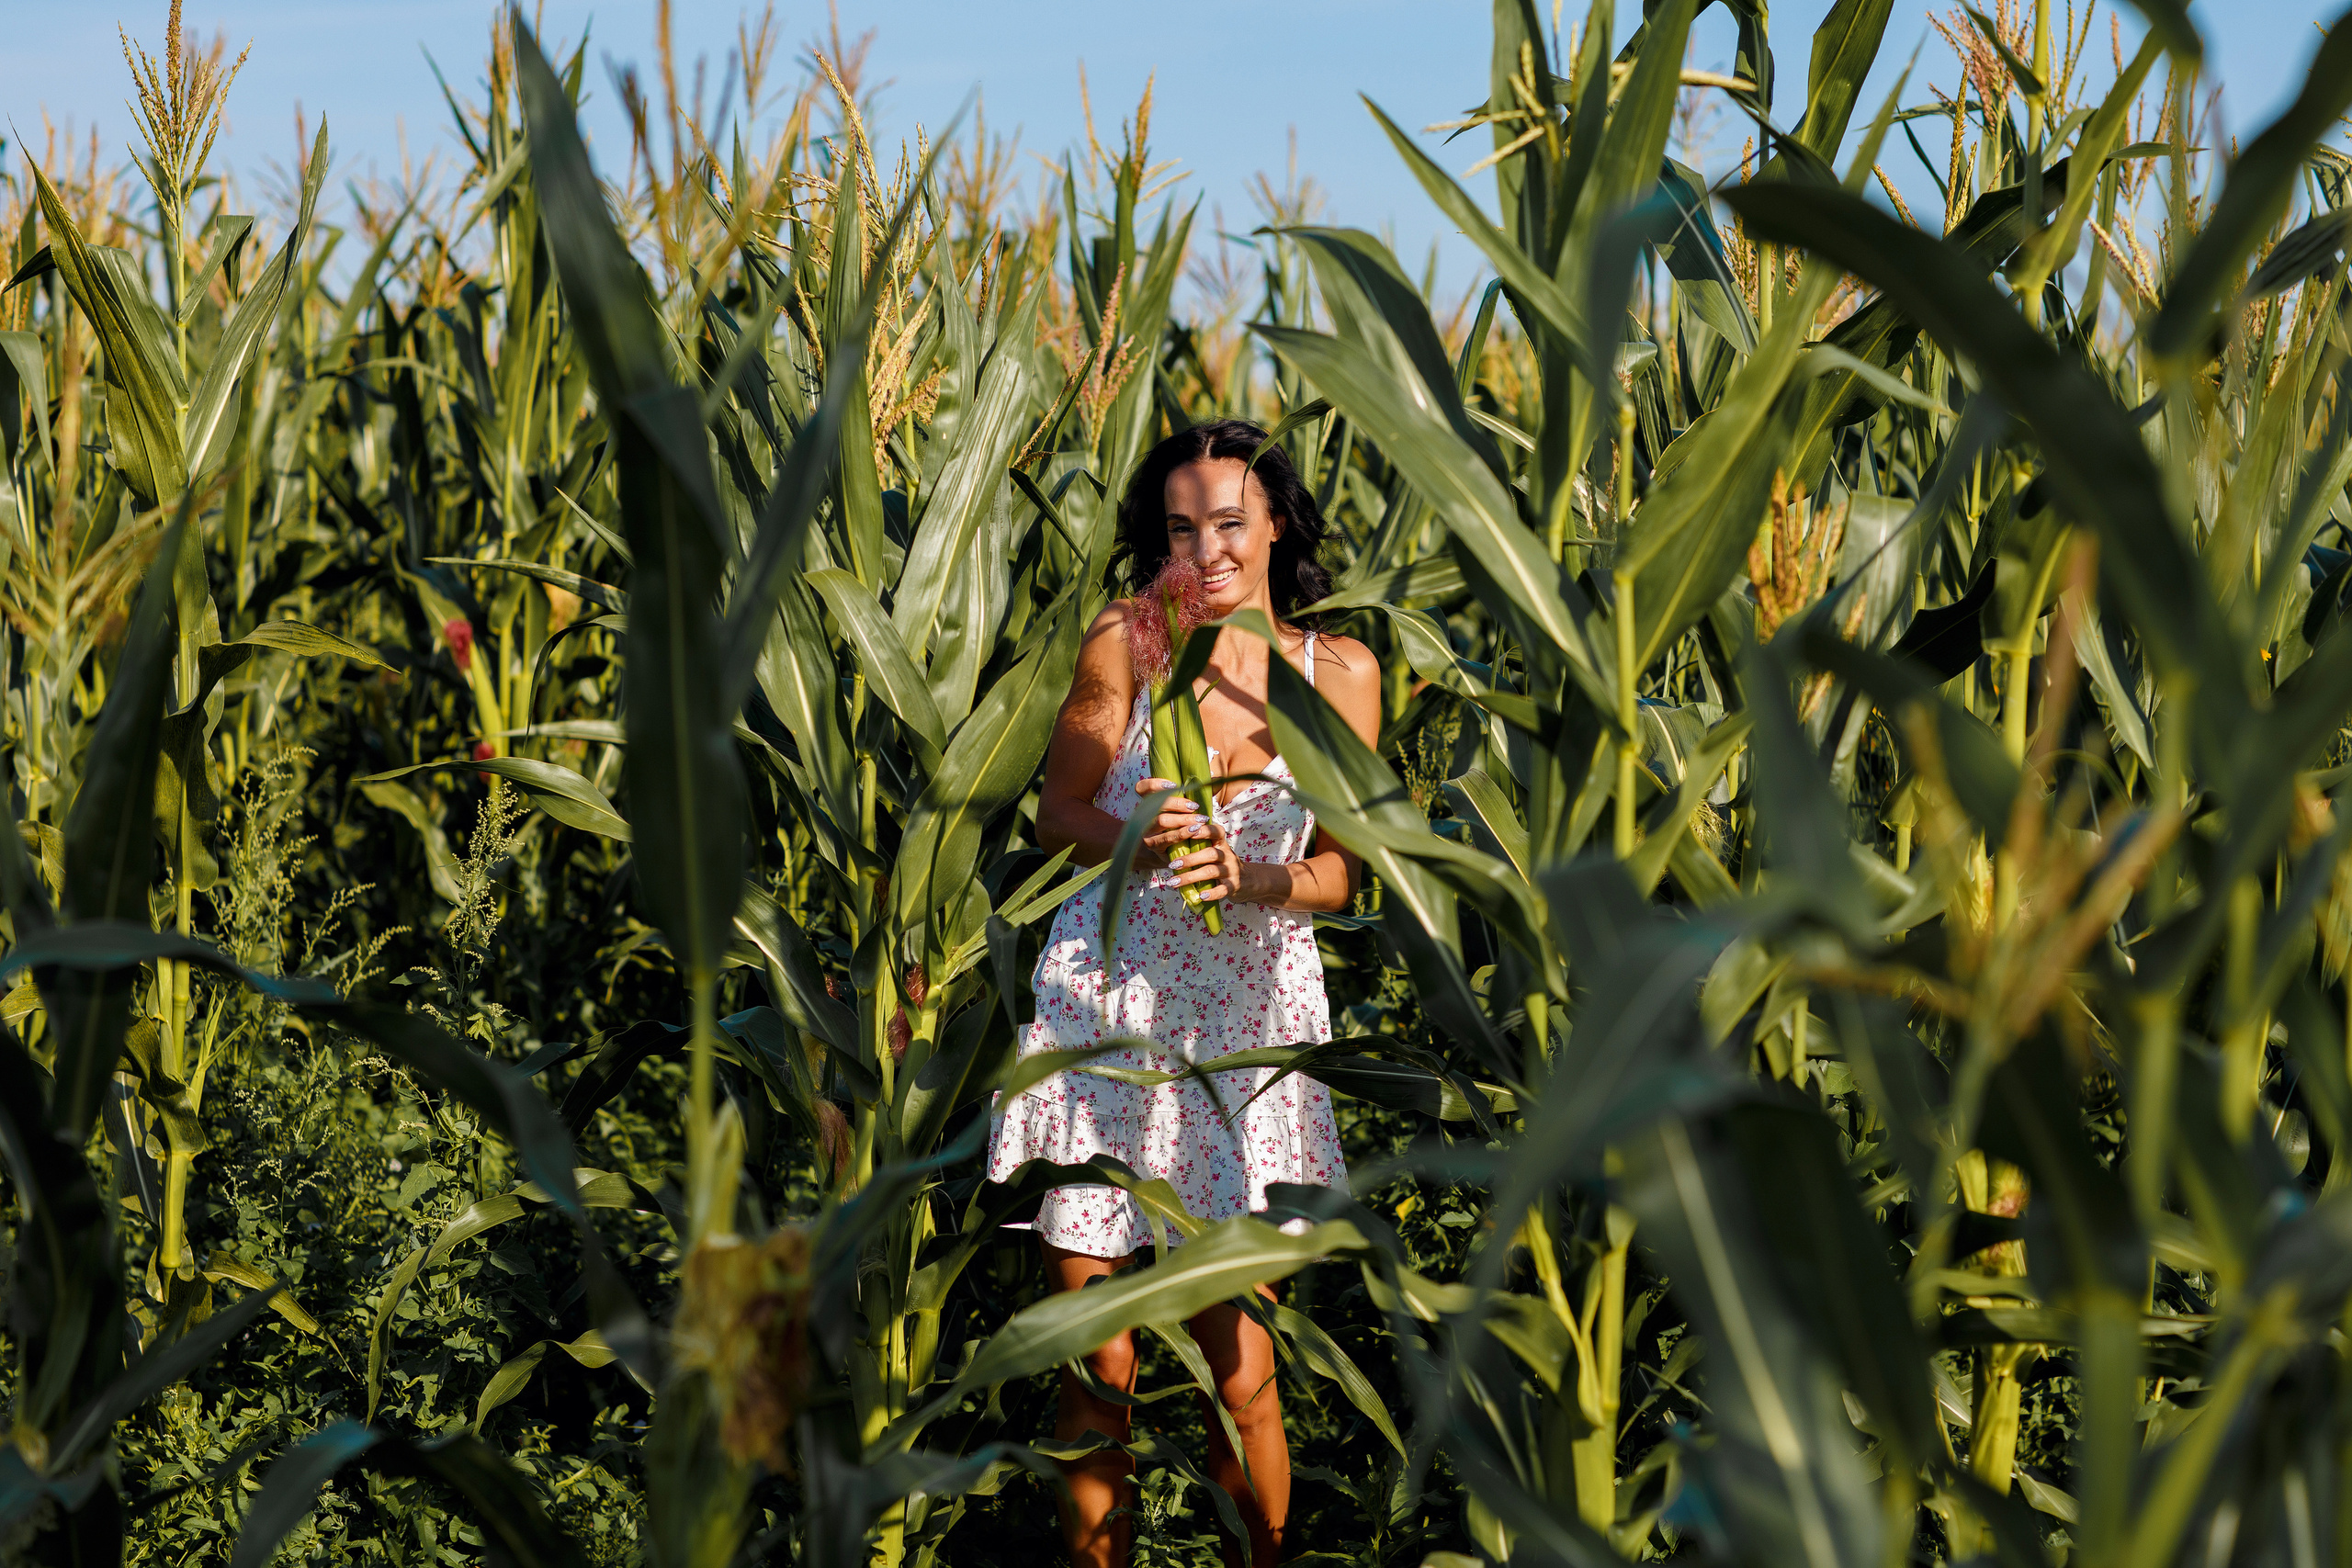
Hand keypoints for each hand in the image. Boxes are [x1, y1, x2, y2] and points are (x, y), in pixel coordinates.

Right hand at [1134, 777, 1213, 870]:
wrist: (1176, 850)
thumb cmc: (1182, 824)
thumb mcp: (1186, 807)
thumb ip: (1198, 794)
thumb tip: (1218, 779)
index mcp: (1149, 801)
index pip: (1142, 788)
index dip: (1154, 784)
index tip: (1174, 785)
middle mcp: (1143, 815)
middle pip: (1155, 804)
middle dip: (1177, 804)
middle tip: (1194, 807)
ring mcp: (1146, 831)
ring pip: (1161, 821)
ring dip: (1183, 819)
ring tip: (1199, 820)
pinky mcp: (1152, 845)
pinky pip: (1167, 838)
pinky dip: (1182, 833)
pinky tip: (1194, 831)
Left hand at [1138, 778, 1246, 903]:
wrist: (1248, 881)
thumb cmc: (1222, 864)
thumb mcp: (1214, 850)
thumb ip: (1198, 845)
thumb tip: (1169, 840)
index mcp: (1221, 843)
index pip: (1216, 831)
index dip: (1204, 831)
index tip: (1189, 831)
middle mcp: (1227, 855)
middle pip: (1210, 853)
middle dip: (1190, 859)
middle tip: (1173, 864)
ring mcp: (1231, 871)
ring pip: (1212, 871)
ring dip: (1191, 877)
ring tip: (1174, 883)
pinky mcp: (1233, 886)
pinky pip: (1222, 890)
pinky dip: (1211, 893)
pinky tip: (1199, 896)